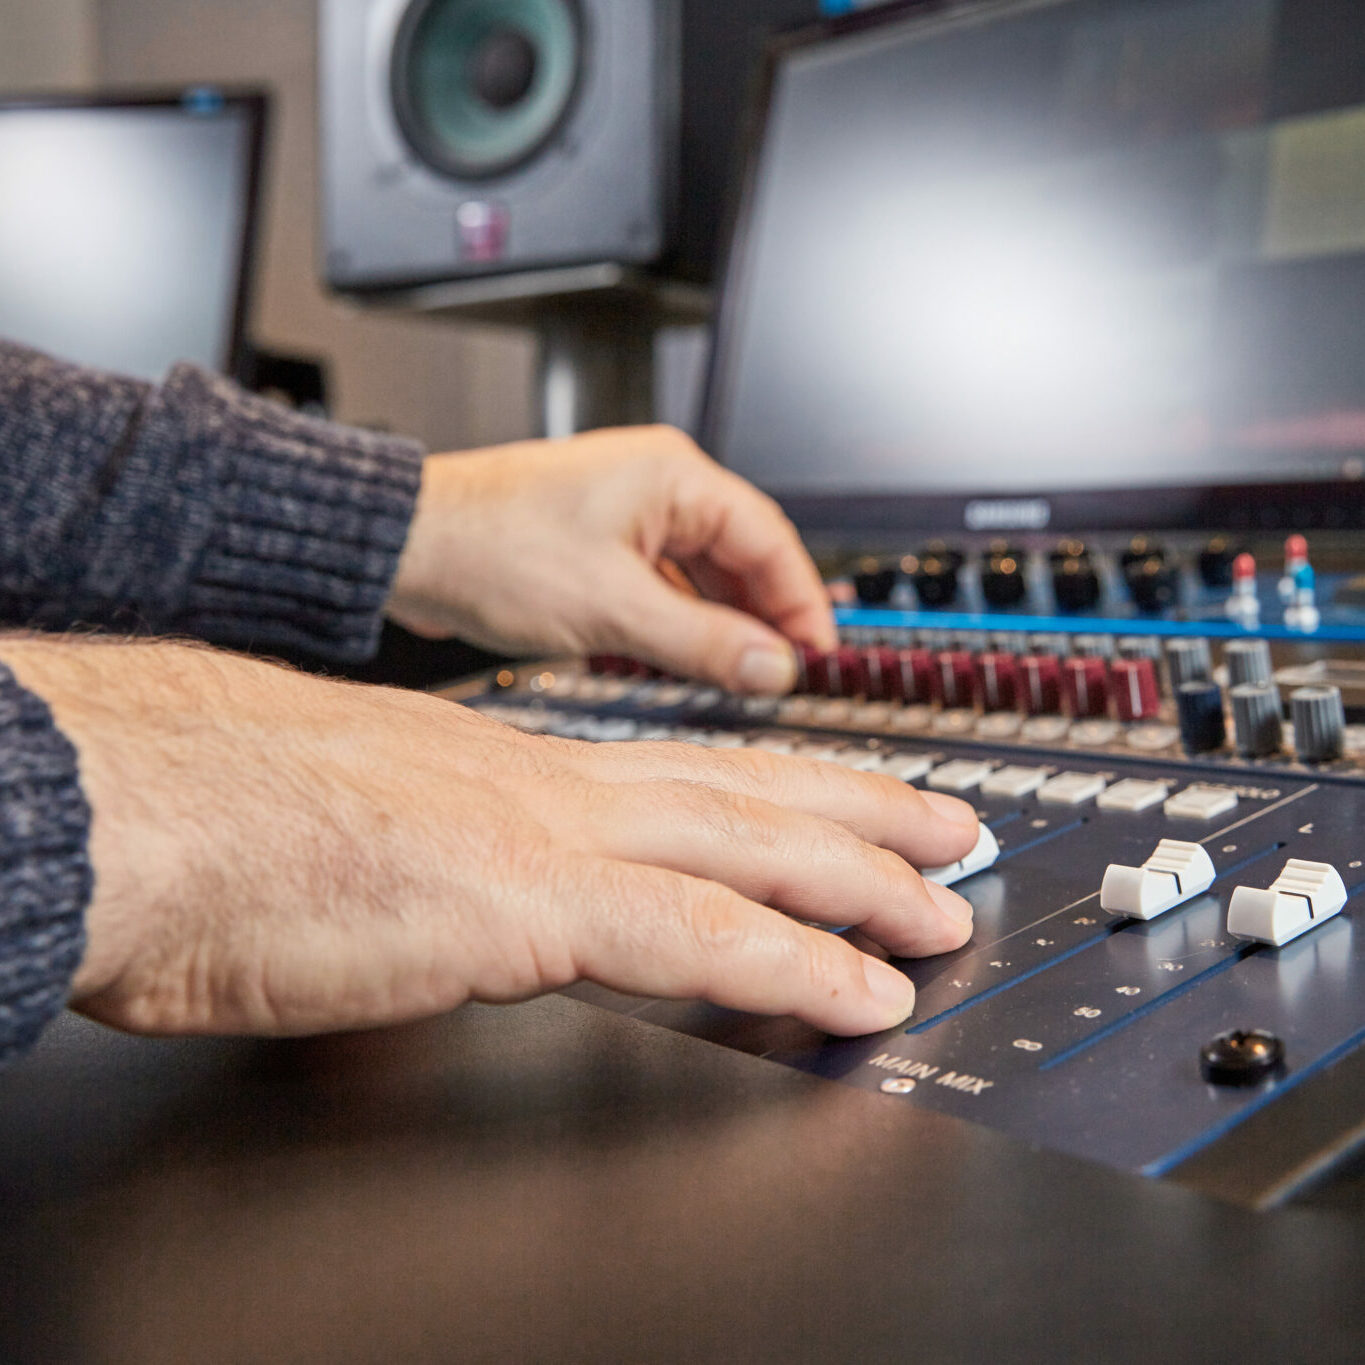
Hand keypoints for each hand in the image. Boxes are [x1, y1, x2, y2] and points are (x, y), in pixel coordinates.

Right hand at [2, 637, 977, 1038]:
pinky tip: (861, 990)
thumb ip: (449, 855)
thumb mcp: (371, 826)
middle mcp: (551, 787)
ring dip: (859, 879)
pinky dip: (793, 962)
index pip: (684, 773)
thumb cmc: (226, 820)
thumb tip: (471, 888)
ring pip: (749, 847)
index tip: (846, 804)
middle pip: (745, 791)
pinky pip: (696, 934)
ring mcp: (547, 837)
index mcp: (515, 771)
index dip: (783, 787)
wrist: (146, 803)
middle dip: (861, 809)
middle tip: (949, 827)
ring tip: (943, 906)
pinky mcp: (523, 903)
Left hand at [386, 426, 836, 693]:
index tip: (817, 653)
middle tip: (781, 673)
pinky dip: (680, 620)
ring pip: (700, 573)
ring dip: (720, 622)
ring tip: (737, 674)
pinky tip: (685, 658)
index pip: (769, 539)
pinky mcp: (598, 543)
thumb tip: (769, 665)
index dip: (801, 602)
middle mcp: (656, 486)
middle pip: (740, 555)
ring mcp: (625, 514)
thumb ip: (701, 642)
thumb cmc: (489, 548)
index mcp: (673, 476)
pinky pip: (662, 583)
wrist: (406, 546)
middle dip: (763, 616)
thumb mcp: (611, 608)